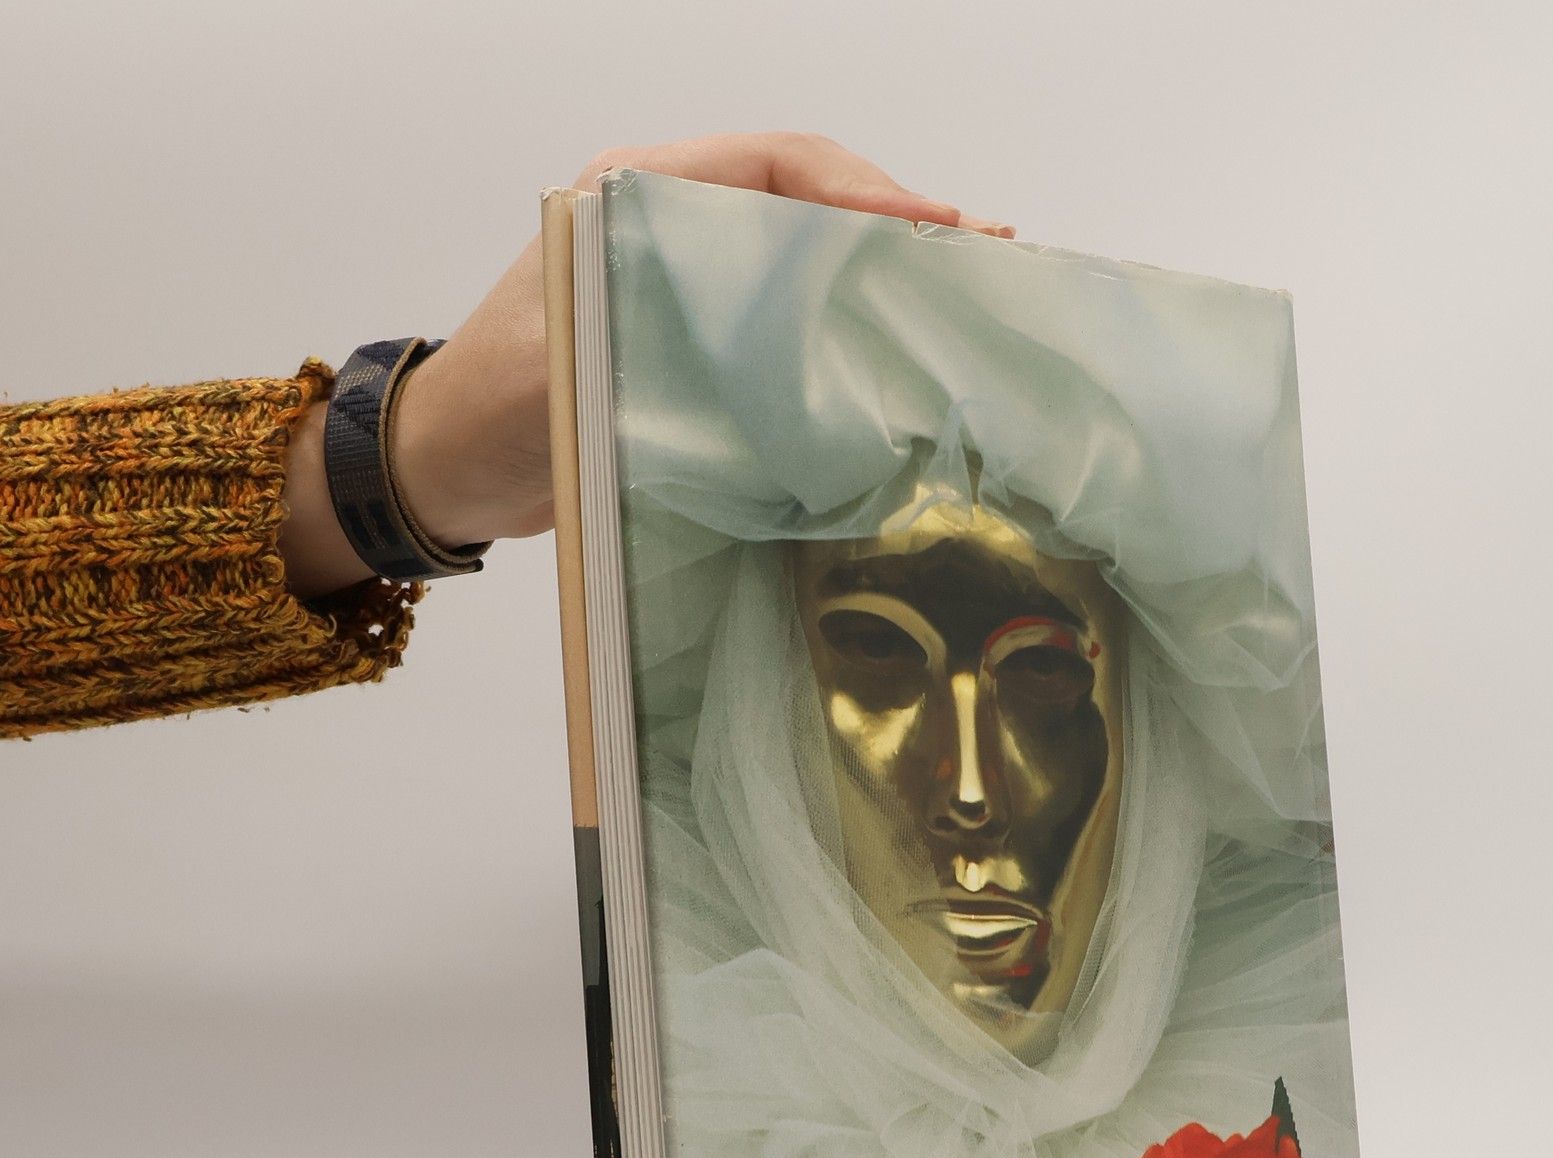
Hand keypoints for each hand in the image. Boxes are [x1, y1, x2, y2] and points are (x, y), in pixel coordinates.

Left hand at [280, 134, 1011, 598]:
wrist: (443, 468)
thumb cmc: (490, 413)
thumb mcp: (566, 371)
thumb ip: (654, 344)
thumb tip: (770, 356)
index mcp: (630, 199)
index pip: (768, 167)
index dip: (857, 187)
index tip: (929, 222)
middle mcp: (666, 226)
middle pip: (803, 198)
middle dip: (894, 218)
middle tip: (981, 246)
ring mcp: (684, 283)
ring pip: (803, 252)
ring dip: (880, 266)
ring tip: (964, 283)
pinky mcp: (695, 340)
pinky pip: (785, 314)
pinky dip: (846, 320)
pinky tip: (897, 342)